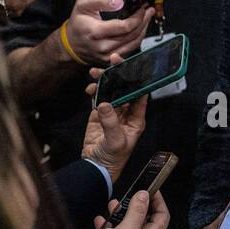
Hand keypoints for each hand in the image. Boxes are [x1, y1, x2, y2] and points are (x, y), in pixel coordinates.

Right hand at [64, 0, 154, 64]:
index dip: (137, 17)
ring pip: (134, 44)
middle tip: (149, 10)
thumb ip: (101, 1)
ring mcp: (108, 56)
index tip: (142, 7)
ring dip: (143, 30)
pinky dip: (138, 38)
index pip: (125, 27)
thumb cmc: (78, 22)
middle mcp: (103, 47)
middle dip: (144, 21)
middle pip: (132, 35)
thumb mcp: (83, 4)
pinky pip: (130, 49)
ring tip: (147, 17)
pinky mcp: (111, 60)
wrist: (71, 44)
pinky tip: (140, 28)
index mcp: (96, 32)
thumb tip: (120, 2)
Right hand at [79, 190, 169, 228]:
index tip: (151, 188)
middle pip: (146, 219)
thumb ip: (136, 213)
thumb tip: (144, 195)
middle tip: (128, 196)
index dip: (158, 201)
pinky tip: (101, 222)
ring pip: (130, 225)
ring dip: (121, 215)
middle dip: (137, 206)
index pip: (162, 216)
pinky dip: (110, 226)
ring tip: (111, 207)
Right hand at [82, 54, 147, 181]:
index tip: (131, 66)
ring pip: (111, 90)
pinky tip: (90, 88)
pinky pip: (98, 97)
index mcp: (136, 118)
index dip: (137, 79)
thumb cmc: (112, 159)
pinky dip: (94, 90)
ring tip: (95, 73)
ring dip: (104, 80)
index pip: (140, 94)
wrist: (96, 166)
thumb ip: (111, 123)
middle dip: (119, 74)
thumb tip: (105, 104)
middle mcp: (126, 113)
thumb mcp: (115, 142)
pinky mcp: (99, 114)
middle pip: (125, 88)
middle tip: (112, 61)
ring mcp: (112, 112)